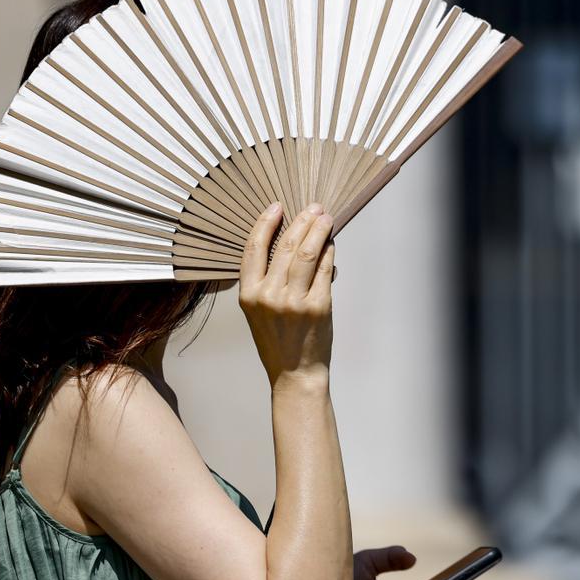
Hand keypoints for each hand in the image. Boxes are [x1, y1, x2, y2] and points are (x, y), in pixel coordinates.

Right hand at [239, 202, 335, 389]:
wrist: (295, 373)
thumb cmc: (277, 340)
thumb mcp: (258, 310)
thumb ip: (267, 280)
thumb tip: (291, 242)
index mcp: (249, 294)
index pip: (254, 248)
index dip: (265, 223)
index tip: (277, 207)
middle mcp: (269, 296)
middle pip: (285, 246)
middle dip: (302, 221)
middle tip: (313, 208)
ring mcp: (294, 301)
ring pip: (307, 253)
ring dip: (318, 231)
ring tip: (326, 218)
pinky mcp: (318, 306)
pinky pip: (324, 270)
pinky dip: (329, 253)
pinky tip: (331, 244)